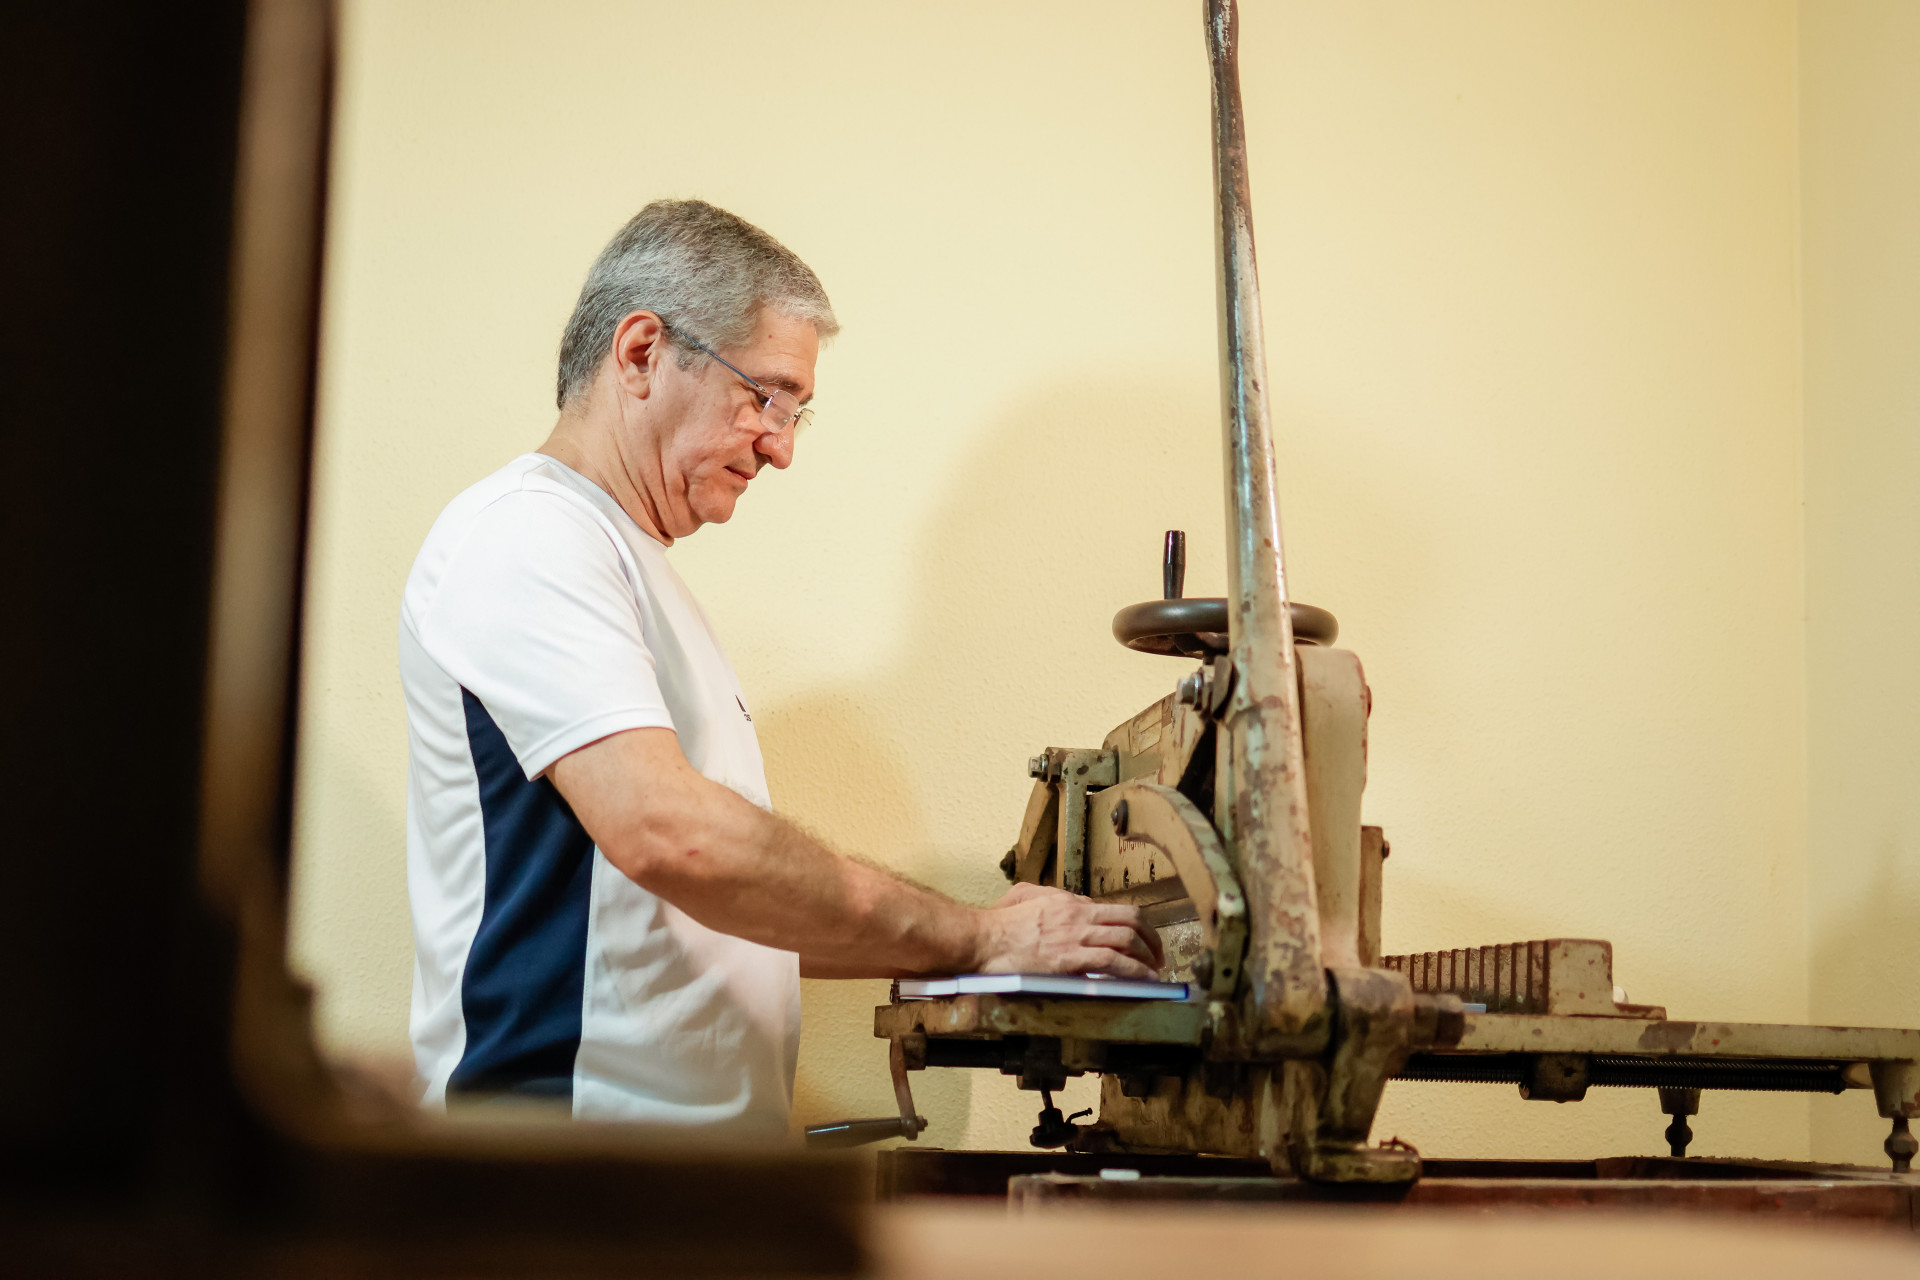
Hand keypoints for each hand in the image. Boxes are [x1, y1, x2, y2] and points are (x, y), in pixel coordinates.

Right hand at [974, 883, 1164, 978]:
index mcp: (1069, 902)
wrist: (982, 939)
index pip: (1115, 909)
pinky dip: (1135, 971)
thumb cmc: (998, 924)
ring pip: (1127, 939)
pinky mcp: (1070, 959)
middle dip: (1152, 938)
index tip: (1142, 940)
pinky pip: (1114, 963)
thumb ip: (1049, 896)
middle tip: (1157, 955)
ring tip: (1155, 971)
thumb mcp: (1025, 896)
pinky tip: (1144, 980)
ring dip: (1148, 956)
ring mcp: (1075, 936)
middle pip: (1130, 919)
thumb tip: (1067, 901)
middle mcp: (1077, 915)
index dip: (1136, 925)